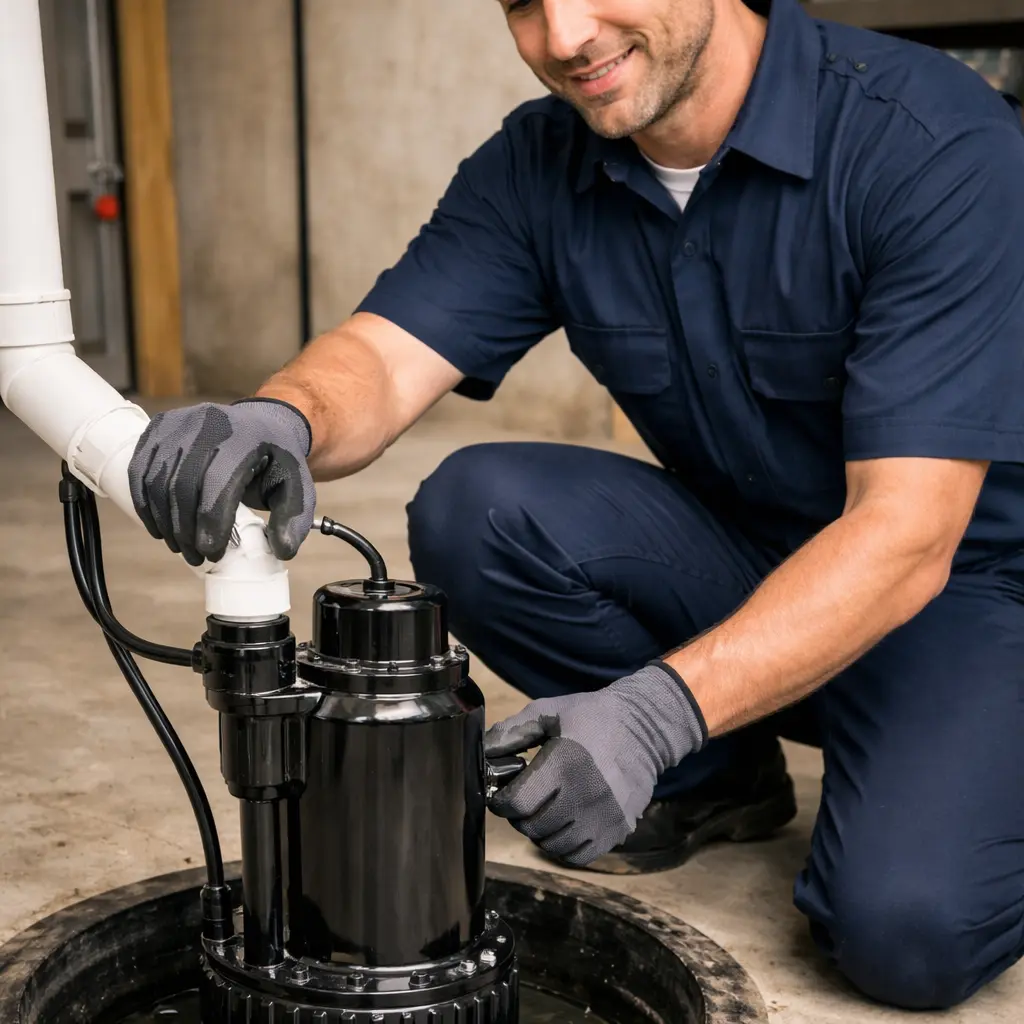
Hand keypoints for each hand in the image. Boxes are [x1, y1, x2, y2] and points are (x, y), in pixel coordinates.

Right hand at [128, 398, 314, 565]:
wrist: (262, 424)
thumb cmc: (278, 460)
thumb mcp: (298, 486)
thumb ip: (293, 519)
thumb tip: (282, 550)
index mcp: (245, 437)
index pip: (218, 486)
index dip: (212, 525)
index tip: (213, 553)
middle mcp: (208, 423)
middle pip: (183, 485)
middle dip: (186, 530)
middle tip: (196, 557)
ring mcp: (179, 422)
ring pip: (157, 480)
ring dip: (164, 522)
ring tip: (180, 546)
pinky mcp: (159, 427)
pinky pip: (140, 470)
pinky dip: (144, 503)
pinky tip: (159, 527)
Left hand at [484, 662, 706, 865]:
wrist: (646, 727)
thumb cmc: (592, 716)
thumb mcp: (549, 712)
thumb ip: (511, 732)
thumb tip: (482, 754)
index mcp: (564, 763)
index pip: (517, 804)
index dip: (502, 801)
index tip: (503, 792)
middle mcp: (585, 795)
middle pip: (531, 827)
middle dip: (520, 815)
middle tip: (524, 799)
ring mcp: (604, 817)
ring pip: (552, 845)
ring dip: (540, 832)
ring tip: (545, 810)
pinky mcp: (618, 830)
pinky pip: (578, 855)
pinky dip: (564, 845)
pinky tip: (564, 824)